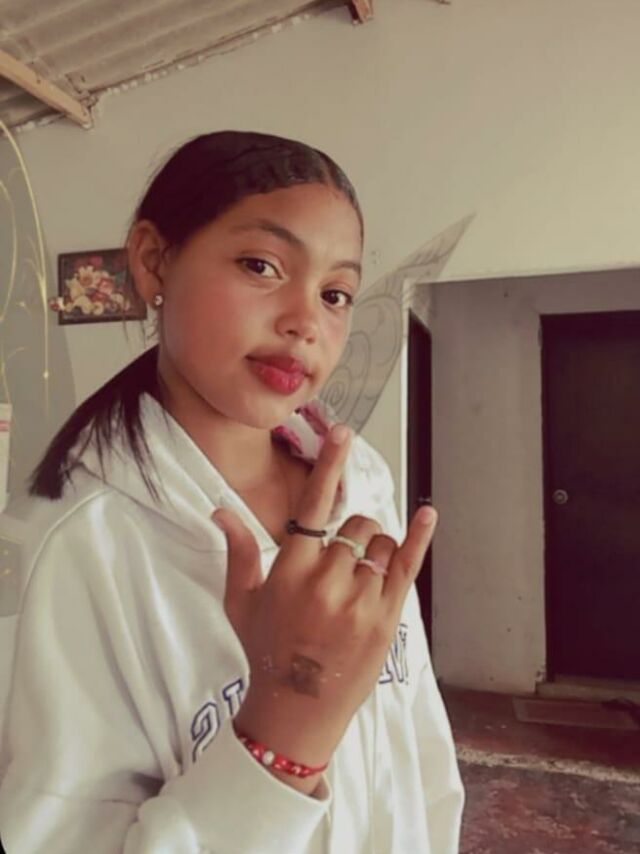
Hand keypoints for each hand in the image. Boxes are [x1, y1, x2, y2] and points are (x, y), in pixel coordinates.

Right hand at [212, 424, 436, 782]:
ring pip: (382, 545)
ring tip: (356, 583)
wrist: (297, 708)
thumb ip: (238, 551)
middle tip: (340, 564)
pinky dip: (420, 539)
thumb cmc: (266, 651)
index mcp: (291, 570)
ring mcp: (360, 599)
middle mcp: (327, 579)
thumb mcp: (242, 602)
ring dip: (374, 552)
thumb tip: (219, 511)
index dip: (329, 465)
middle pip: (357, 526)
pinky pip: (408, 567)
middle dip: (352, 535)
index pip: (313, 505)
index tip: (342, 434)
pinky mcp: (386, 618)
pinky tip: (428, 517)